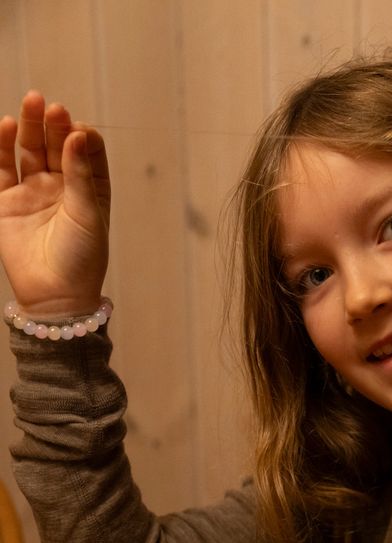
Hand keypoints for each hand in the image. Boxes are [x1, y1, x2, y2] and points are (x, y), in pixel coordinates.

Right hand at [0, 91, 109, 314]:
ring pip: (30, 149)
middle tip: (52, 107)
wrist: (54, 297)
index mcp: (89, 190)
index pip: (87, 151)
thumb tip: (78, 133)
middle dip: (55, 124)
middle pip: (57, 145)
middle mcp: (61, 187)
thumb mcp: (88, 215)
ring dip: (30, 126)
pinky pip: (4, 167)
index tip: (79, 132)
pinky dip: (3, 146)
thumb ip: (80, 174)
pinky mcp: (8, 201)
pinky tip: (6, 126)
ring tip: (32, 102)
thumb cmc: (81, 260)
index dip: (83, 137)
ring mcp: (33, 192)